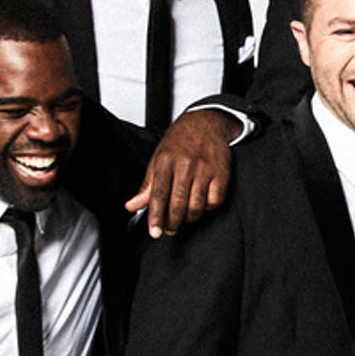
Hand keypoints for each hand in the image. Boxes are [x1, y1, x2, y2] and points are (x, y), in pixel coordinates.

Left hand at [125, 109, 241, 237]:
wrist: (205, 123)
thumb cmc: (179, 142)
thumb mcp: (158, 158)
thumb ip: (147, 185)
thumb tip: (132, 206)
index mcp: (165, 161)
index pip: (159, 194)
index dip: (156, 216)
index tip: (154, 232)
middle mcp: (185, 165)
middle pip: (178, 203)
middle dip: (172, 222)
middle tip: (169, 229)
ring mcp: (205, 169)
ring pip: (197, 205)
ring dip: (189, 217)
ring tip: (184, 217)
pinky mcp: (221, 173)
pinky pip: (215, 201)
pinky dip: (208, 208)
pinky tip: (202, 203)